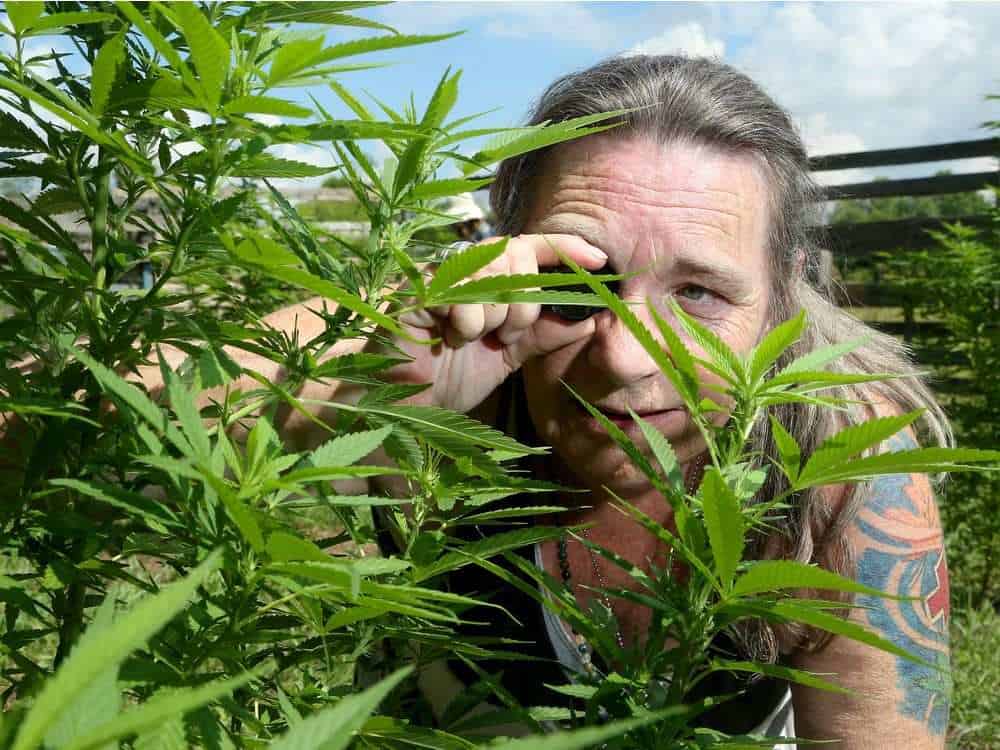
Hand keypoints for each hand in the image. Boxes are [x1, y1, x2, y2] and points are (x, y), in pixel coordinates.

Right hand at [376, 233, 608, 413]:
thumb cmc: (451, 378)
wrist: (407, 409)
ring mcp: (435, 278)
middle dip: (523, 304)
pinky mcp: (414, 294)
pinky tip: (446, 342)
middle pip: (515, 256)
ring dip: (492, 319)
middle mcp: (460, 270)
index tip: (600, 261)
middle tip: (504, 336)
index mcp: (484, 279)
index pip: (529, 247)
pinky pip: (461, 297)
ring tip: (469, 342)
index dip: (564, 248)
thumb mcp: (509, 355)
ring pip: (491, 276)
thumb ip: (543, 332)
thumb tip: (589, 317)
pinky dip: (465, 326)